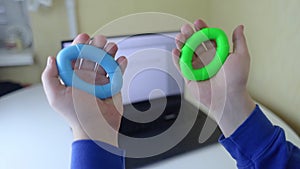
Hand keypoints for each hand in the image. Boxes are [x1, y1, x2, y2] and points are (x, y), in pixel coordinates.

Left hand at [41, 33, 126, 145]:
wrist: (96, 128)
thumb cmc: (75, 115)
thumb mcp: (56, 97)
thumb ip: (50, 77)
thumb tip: (52, 60)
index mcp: (72, 78)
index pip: (75, 57)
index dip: (78, 45)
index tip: (83, 37)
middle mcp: (87, 77)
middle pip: (92, 56)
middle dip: (96, 46)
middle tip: (101, 40)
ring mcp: (101, 81)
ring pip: (105, 61)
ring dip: (109, 52)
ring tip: (112, 47)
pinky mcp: (113, 85)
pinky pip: (117, 72)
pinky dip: (120, 65)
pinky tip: (121, 59)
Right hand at [173, 19, 255, 136]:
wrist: (228, 98)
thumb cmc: (237, 80)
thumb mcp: (242, 56)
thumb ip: (239, 41)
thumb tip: (239, 27)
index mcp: (217, 54)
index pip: (207, 38)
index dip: (202, 29)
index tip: (199, 23)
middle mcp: (206, 60)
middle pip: (194, 43)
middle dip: (189, 34)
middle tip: (186, 28)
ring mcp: (197, 68)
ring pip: (186, 53)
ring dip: (181, 44)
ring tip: (180, 38)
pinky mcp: (189, 77)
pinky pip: (180, 66)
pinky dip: (176, 58)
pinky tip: (176, 51)